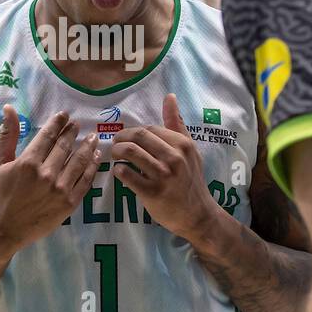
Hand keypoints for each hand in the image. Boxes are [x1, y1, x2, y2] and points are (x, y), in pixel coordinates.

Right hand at [0, 106, 99, 251]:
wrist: (7, 228)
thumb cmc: (0, 194)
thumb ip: (7, 135)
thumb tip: (9, 108)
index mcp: (28, 162)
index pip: (48, 136)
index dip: (57, 123)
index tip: (64, 115)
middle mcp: (46, 173)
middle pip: (65, 146)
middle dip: (72, 132)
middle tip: (77, 124)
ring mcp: (60, 189)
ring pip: (79, 161)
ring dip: (87, 146)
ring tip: (93, 137)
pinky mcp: (70, 202)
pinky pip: (85, 181)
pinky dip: (92, 167)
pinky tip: (96, 157)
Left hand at [108, 93, 215, 242]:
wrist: (197, 214)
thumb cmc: (191, 180)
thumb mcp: (189, 150)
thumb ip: (176, 124)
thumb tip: (169, 96)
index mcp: (182, 144)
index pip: (149, 129)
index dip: (132, 132)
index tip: (126, 138)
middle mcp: (174, 158)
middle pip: (138, 137)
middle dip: (121, 138)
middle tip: (115, 145)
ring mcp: (164, 175)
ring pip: (130, 153)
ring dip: (116, 152)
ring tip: (114, 156)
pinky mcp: (153, 193)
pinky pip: (127, 175)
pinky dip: (118, 171)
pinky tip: (119, 172)